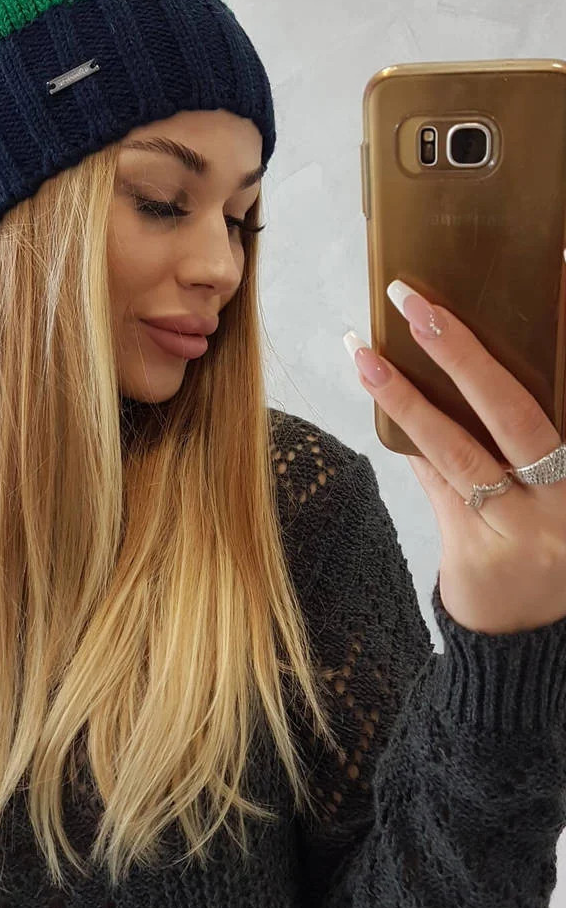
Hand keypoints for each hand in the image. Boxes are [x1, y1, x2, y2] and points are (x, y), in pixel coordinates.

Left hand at [344, 275, 565, 634]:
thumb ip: (518, 434)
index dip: (560, 323)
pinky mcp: (476, 553)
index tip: (546, 261)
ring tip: (362, 351)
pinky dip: (407, 439)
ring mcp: (525, 530)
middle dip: (462, 352)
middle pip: (515, 411)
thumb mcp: (552, 488)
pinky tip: (374, 391)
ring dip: (404, 397)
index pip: (560, 390)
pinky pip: (433, 482)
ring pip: (456, 450)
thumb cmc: (546, 548)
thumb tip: (456, 357)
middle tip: (415, 302)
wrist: (531, 646)